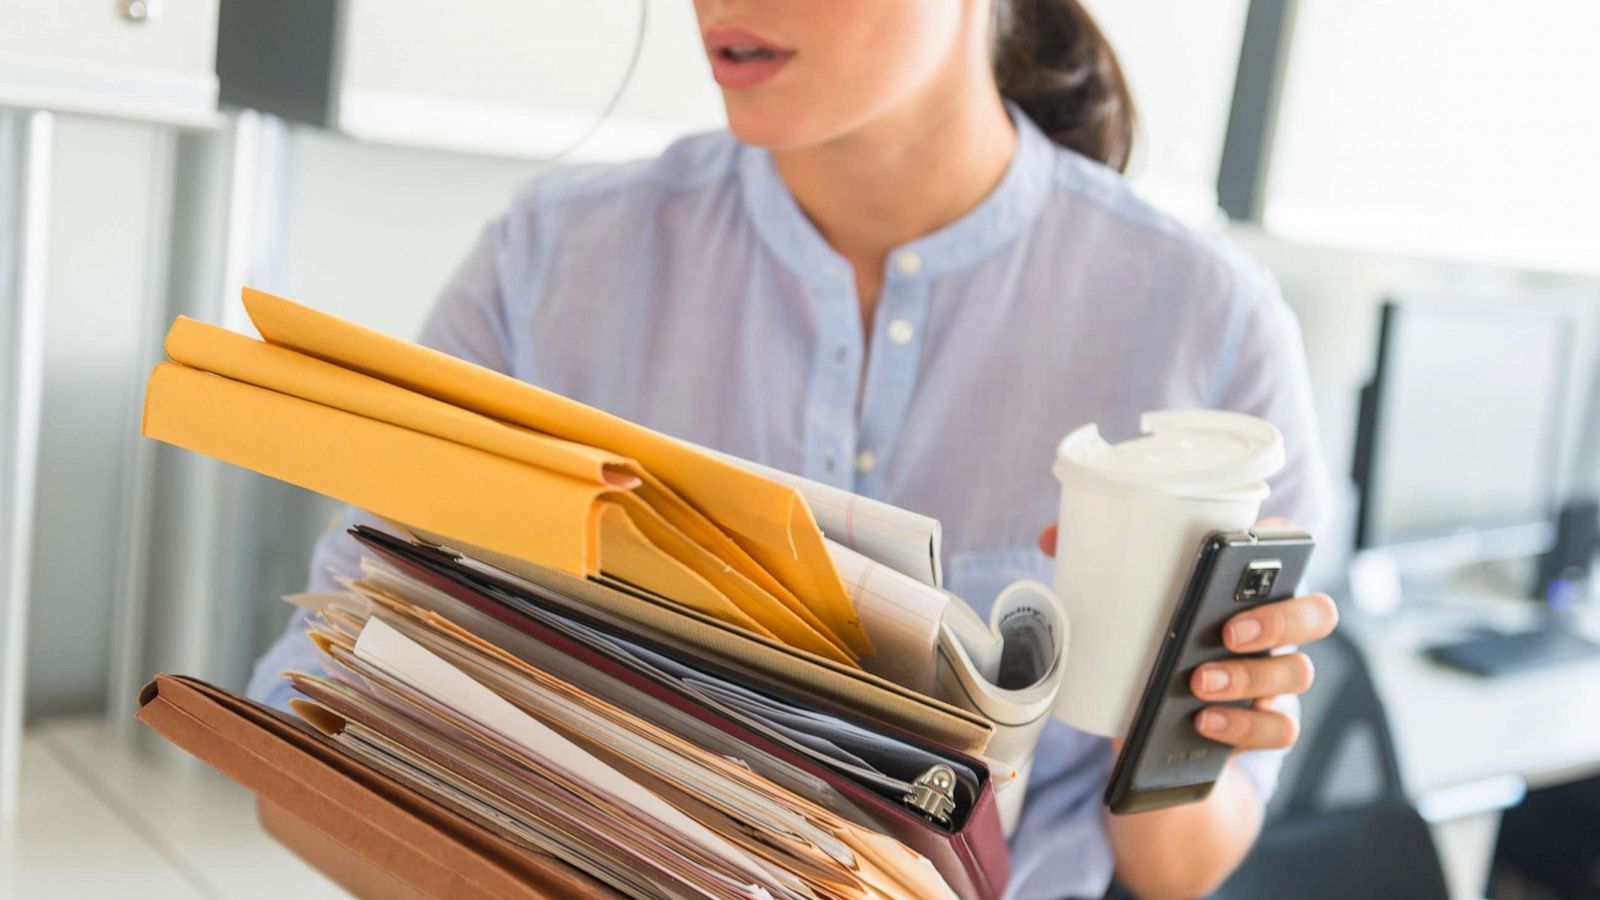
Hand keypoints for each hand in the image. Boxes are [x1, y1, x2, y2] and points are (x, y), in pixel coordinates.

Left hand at [1037, 517, 1337, 751]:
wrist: (1152, 725)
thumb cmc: (1149, 641)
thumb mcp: (1125, 604)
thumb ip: (1096, 566)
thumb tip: (1050, 537)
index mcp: (1247, 585)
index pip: (1290, 547)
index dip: (1284, 542)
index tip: (1252, 546)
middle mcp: (1275, 628)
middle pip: (1315, 613)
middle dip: (1278, 620)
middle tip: (1227, 630)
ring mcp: (1276, 677)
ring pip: (1299, 672)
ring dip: (1250, 677)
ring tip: (1197, 682)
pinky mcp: (1266, 723)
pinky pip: (1280, 728)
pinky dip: (1245, 727)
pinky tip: (1205, 722)